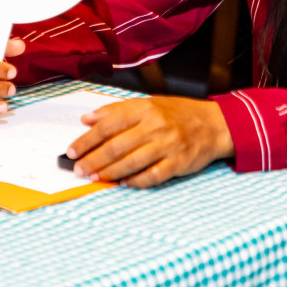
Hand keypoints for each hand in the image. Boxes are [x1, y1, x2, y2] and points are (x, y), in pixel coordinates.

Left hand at [65, 96, 232, 188]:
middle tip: (78, 169)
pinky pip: (152, 176)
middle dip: (93, 160)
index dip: (87, 140)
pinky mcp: (178, 163)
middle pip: (116, 146)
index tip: (72, 150)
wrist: (215, 124)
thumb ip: (116, 111)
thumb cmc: (178, 114)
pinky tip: (122, 183)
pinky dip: (135, 181)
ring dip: (109, 172)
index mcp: (144, 109)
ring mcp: (168, 146)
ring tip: (94, 177)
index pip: (107, 125)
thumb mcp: (147, 103)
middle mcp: (155, 126)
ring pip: (131, 163)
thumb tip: (86, 119)